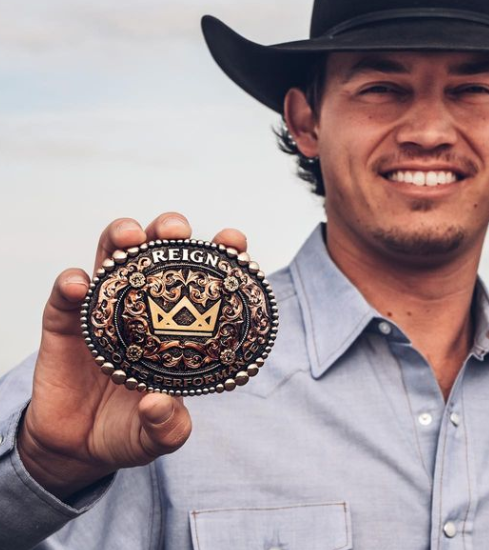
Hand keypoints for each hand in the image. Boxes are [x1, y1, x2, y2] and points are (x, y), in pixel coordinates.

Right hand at [17, 213, 247, 499]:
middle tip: (175, 231)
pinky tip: (79, 285)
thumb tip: (161, 405)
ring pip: (113, 257)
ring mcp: (105, 308)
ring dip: (122, 238)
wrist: (78, 446)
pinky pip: (67, 295)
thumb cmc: (131, 429)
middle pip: (158, 252)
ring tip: (130, 238)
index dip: (222, 254)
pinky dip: (72, 283)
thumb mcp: (158, 436)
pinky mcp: (67, 321)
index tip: (233, 240)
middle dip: (169, 230)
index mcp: (178, 324)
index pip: (205, 277)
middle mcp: (144, 305)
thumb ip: (167, 428)